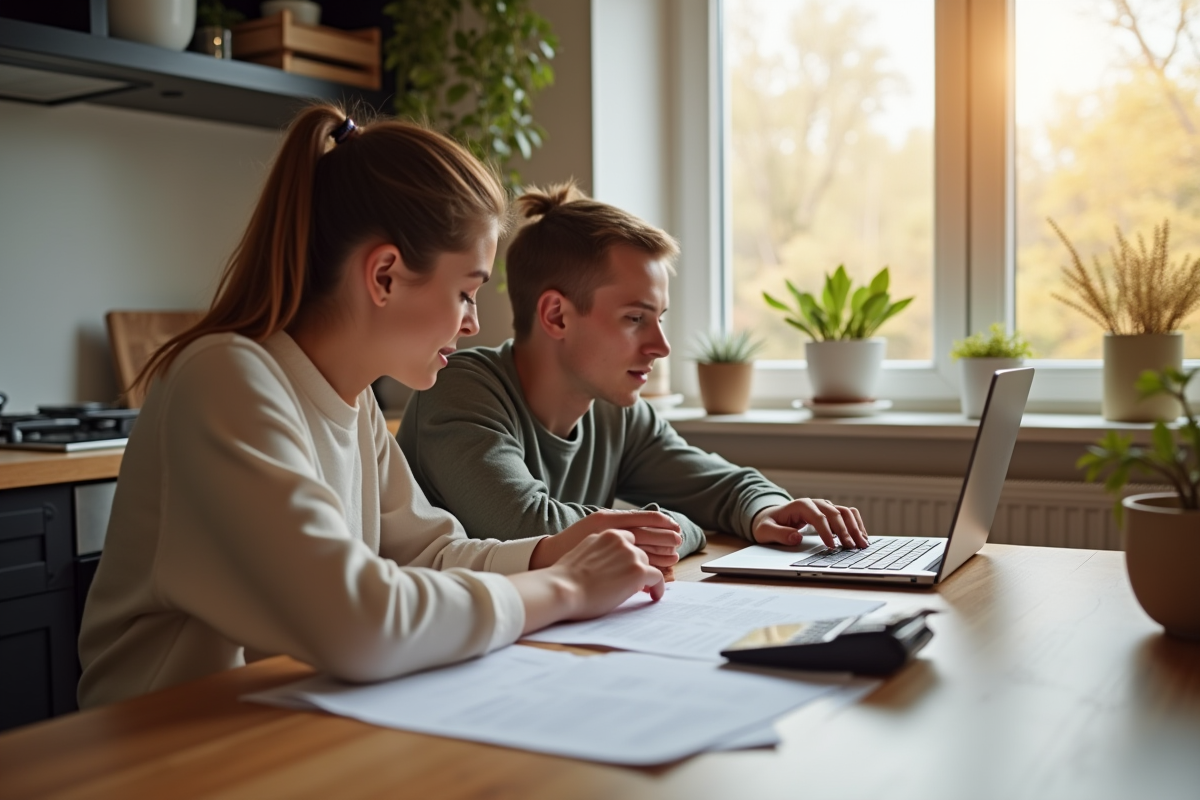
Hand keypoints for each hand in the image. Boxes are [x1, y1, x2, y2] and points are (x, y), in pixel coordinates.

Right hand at [553, 529, 666, 618]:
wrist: (562, 589)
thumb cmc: (565, 579)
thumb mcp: (582, 554)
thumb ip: (598, 552)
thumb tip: (608, 565)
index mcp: (604, 533)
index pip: (626, 539)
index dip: (629, 555)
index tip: (630, 565)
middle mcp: (619, 539)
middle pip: (638, 552)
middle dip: (637, 567)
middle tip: (637, 582)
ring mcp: (630, 554)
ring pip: (647, 564)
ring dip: (647, 576)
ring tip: (648, 590)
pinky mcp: (638, 570)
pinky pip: (657, 576)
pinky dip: (658, 586)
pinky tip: (655, 596)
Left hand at [752, 499, 867, 549]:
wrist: (770, 517)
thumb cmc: (768, 524)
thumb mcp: (765, 531)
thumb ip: (779, 534)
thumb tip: (796, 537)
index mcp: (800, 505)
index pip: (818, 517)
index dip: (827, 532)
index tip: (832, 547)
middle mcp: (815, 503)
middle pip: (835, 513)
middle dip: (845, 531)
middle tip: (852, 547)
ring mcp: (824, 507)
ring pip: (845, 512)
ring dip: (856, 527)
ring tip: (863, 544)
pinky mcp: (829, 513)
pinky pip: (847, 515)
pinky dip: (856, 524)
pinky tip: (861, 537)